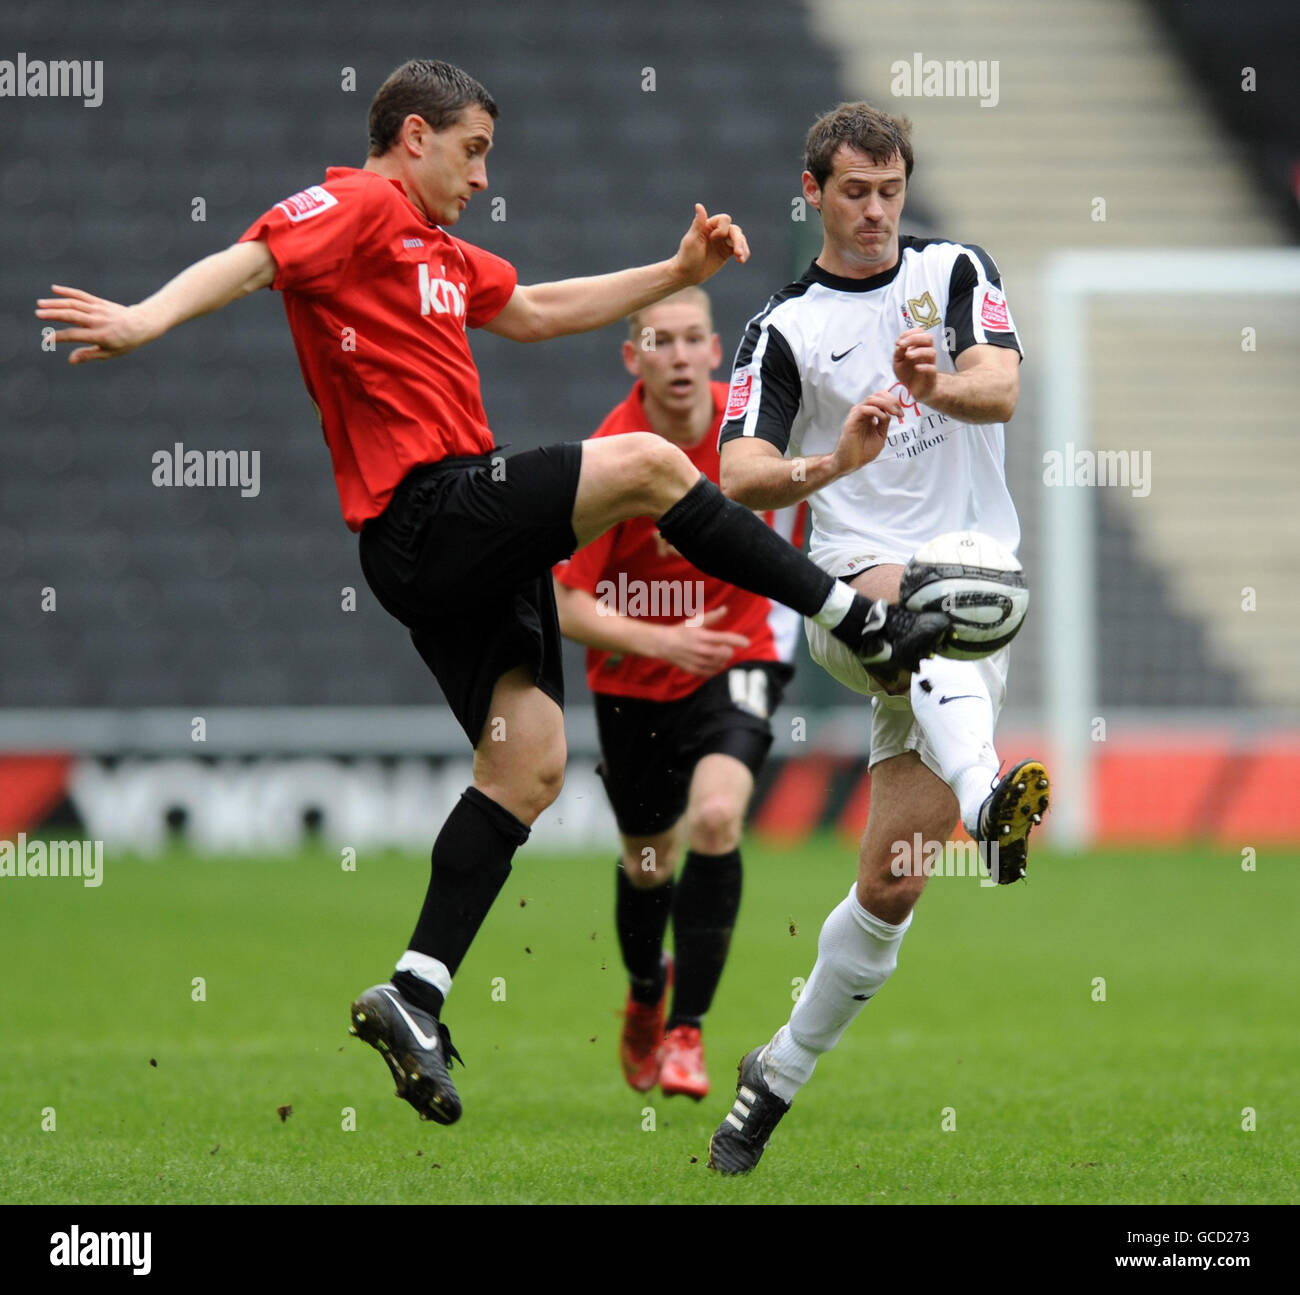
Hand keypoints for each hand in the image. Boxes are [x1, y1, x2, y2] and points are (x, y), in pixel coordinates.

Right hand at [35, 286, 157, 363]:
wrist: (142, 324)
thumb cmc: (125, 342)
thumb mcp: (110, 353)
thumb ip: (89, 355)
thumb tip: (70, 360)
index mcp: (100, 335)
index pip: (74, 335)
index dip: (58, 337)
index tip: (46, 340)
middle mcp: (97, 321)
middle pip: (71, 315)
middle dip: (53, 314)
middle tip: (37, 314)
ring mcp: (98, 309)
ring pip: (74, 303)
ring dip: (56, 302)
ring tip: (40, 304)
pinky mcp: (99, 302)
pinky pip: (81, 295)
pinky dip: (68, 291)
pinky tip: (54, 289)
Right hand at [653, 607, 748, 675]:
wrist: (664, 644)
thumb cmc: (681, 631)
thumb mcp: (696, 621)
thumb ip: (713, 616)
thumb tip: (726, 609)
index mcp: (702, 636)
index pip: (725, 638)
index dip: (738, 640)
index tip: (747, 643)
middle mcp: (700, 650)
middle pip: (724, 653)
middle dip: (729, 651)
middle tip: (726, 648)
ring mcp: (697, 661)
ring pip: (719, 664)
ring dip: (723, 659)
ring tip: (719, 654)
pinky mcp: (694, 670)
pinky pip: (711, 672)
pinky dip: (716, 668)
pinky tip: (714, 663)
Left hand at [672, 204, 749, 284]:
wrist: (687, 274)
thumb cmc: (686, 256)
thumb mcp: (692, 240)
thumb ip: (698, 224)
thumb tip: (699, 205)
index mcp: (708, 225)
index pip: (724, 220)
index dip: (722, 229)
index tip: (712, 239)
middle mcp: (717, 232)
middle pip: (735, 230)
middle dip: (738, 240)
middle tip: (737, 253)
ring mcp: (723, 242)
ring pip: (739, 239)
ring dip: (742, 247)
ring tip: (740, 259)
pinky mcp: (727, 252)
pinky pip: (739, 249)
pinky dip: (743, 253)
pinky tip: (741, 261)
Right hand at [828, 390, 902, 476]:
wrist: (852, 463)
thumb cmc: (863, 451)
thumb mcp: (880, 435)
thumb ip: (884, 422)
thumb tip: (890, 412)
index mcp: (869, 414)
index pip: (881, 398)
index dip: (893, 402)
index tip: (901, 413)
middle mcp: (862, 412)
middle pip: (877, 395)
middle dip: (892, 401)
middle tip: (899, 412)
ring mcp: (856, 416)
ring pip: (871, 399)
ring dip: (886, 404)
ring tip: (894, 413)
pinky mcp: (851, 421)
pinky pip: (864, 409)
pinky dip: (876, 411)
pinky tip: (883, 418)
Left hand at [892, 327, 938, 401]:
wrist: (914, 392)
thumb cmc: (907, 374)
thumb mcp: (898, 362)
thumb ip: (898, 352)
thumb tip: (900, 344)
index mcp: (919, 347)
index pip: (920, 333)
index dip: (910, 333)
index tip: (898, 342)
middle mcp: (926, 354)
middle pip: (929, 338)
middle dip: (915, 338)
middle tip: (903, 345)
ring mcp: (930, 364)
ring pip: (932, 352)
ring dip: (918, 351)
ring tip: (907, 355)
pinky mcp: (931, 377)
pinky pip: (932, 368)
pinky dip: (924, 366)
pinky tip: (916, 367)